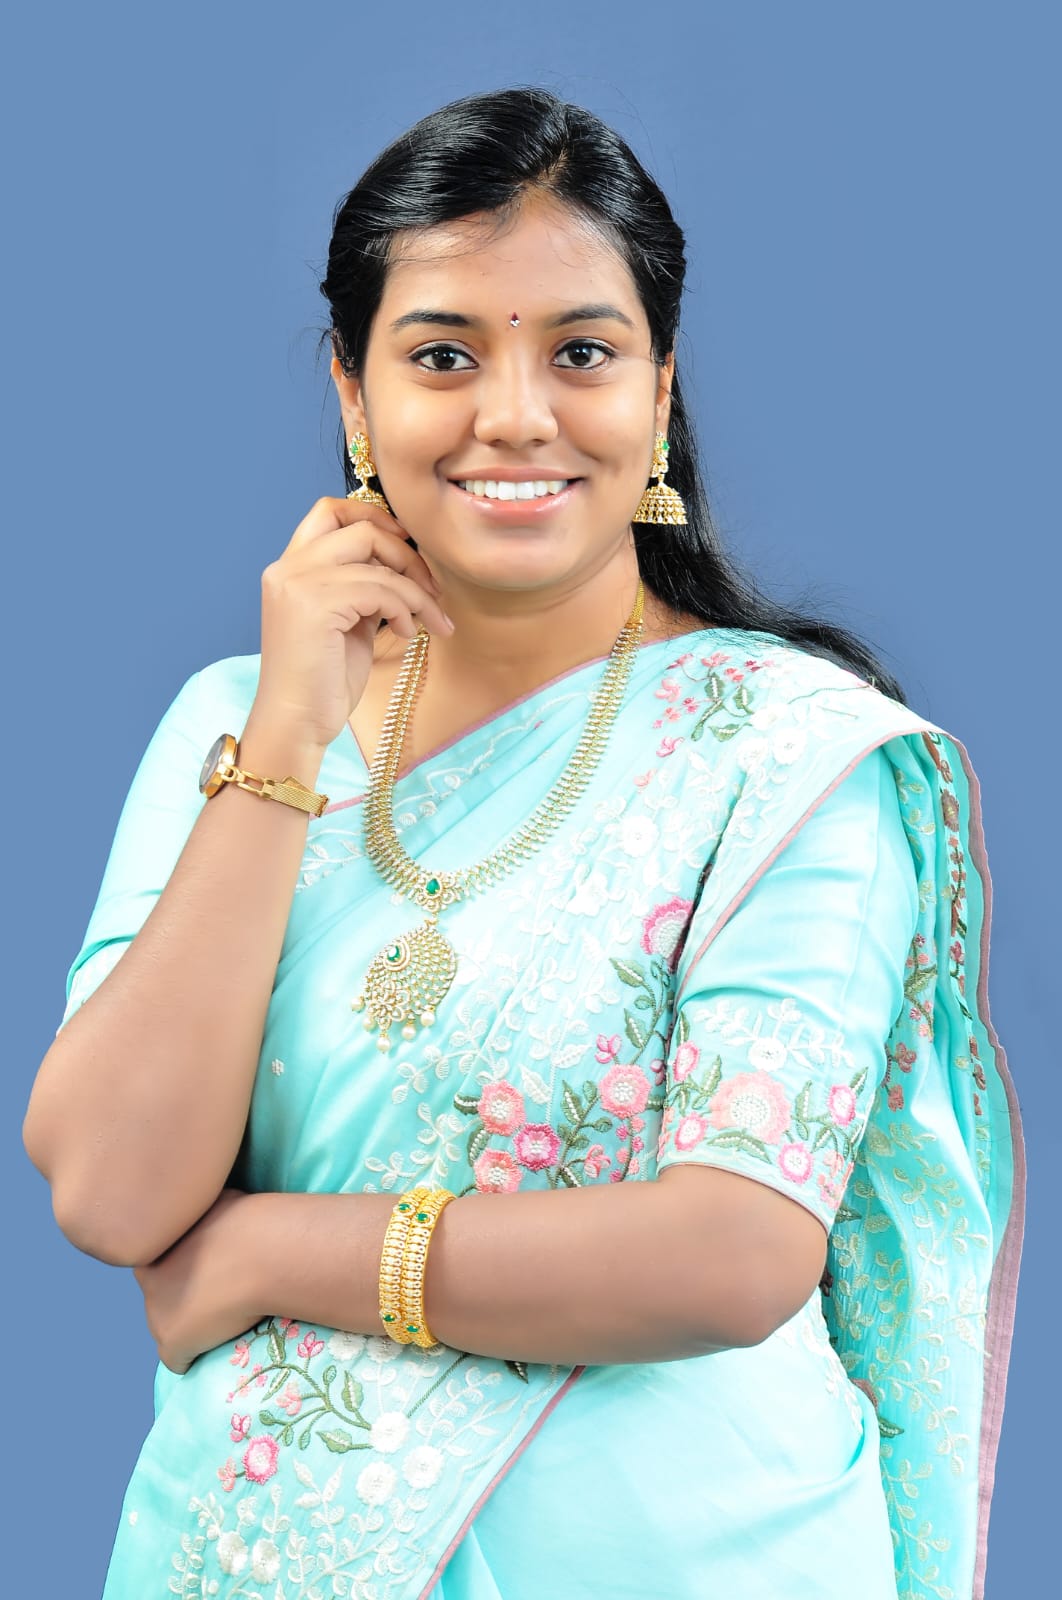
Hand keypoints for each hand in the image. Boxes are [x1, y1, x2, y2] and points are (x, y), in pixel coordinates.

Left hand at [133, 1188, 261, 1373]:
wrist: (258, 1252)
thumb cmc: (246, 1218)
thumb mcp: (216, 1200)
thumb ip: (202, 1216)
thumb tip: (214, 1213)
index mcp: (155, 1243)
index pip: (156, 1263)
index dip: (182, 1266)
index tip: (208, 1266)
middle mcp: (148, 1277)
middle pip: (159, 1295)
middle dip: (181, 1294)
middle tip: (217, 1291)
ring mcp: (156, 1312)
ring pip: (167, 1327)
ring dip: (190, 1324)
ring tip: (224, 1316)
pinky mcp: (172, 1342)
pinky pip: (179, 1359)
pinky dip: (195, 1356)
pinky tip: (217, 1344)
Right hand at [254, 497, 454, 751]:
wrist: (296, 723)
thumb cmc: (323, 680)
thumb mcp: (346, 619)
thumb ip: (362, 586)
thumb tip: (403, 564)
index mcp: (290, 568)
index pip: (330, 511)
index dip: (374, 518)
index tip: (406, 545)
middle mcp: (288, 568)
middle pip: (360, 527)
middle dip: (406, 554)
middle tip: (431, 588)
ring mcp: (298, 584)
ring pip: (377, 561)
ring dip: (415, 590)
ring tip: (428, 620)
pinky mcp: (315, 605)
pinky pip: (381, 589)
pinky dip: (405, 608)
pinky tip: (406, 633)